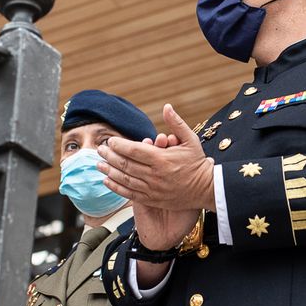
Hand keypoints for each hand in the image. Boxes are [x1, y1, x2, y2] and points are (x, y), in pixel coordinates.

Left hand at [98, 105, 216, 213]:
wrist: (206, 189)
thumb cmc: (198, 163)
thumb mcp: (191, 140)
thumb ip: (176, 123)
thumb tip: (166, 106)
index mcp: (162, 159)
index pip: (133, 150)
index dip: (119, 145)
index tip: (110, 141)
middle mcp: (155, 175)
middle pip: (126, 164)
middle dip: (110, 156)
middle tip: (100, 150)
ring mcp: (153, 189)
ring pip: (125, 179)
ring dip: (110, 171)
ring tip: (98, 164)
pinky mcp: (153, 199)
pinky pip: (130, 194)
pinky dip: (117, 187)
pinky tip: (107, 181)